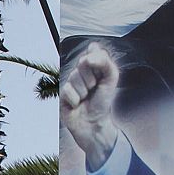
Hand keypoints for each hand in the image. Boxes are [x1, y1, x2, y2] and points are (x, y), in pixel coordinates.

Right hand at [60, 42, 119, 169]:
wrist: (94, 124)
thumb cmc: (102, 102)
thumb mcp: (111, 78)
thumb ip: (105, 62)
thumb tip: (89, 53)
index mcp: (94, 65)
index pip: (92, 50)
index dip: (96, 60)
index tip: (101, 73)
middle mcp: (81, 72)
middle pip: (82, 63)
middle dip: (91, 77)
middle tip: (94, 88)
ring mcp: (70, 82)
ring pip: (74, 77)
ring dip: (83, 91)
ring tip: (86, 98)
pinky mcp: (62, 93)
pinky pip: (67, 90)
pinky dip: (75, 100)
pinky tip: (77, 104)